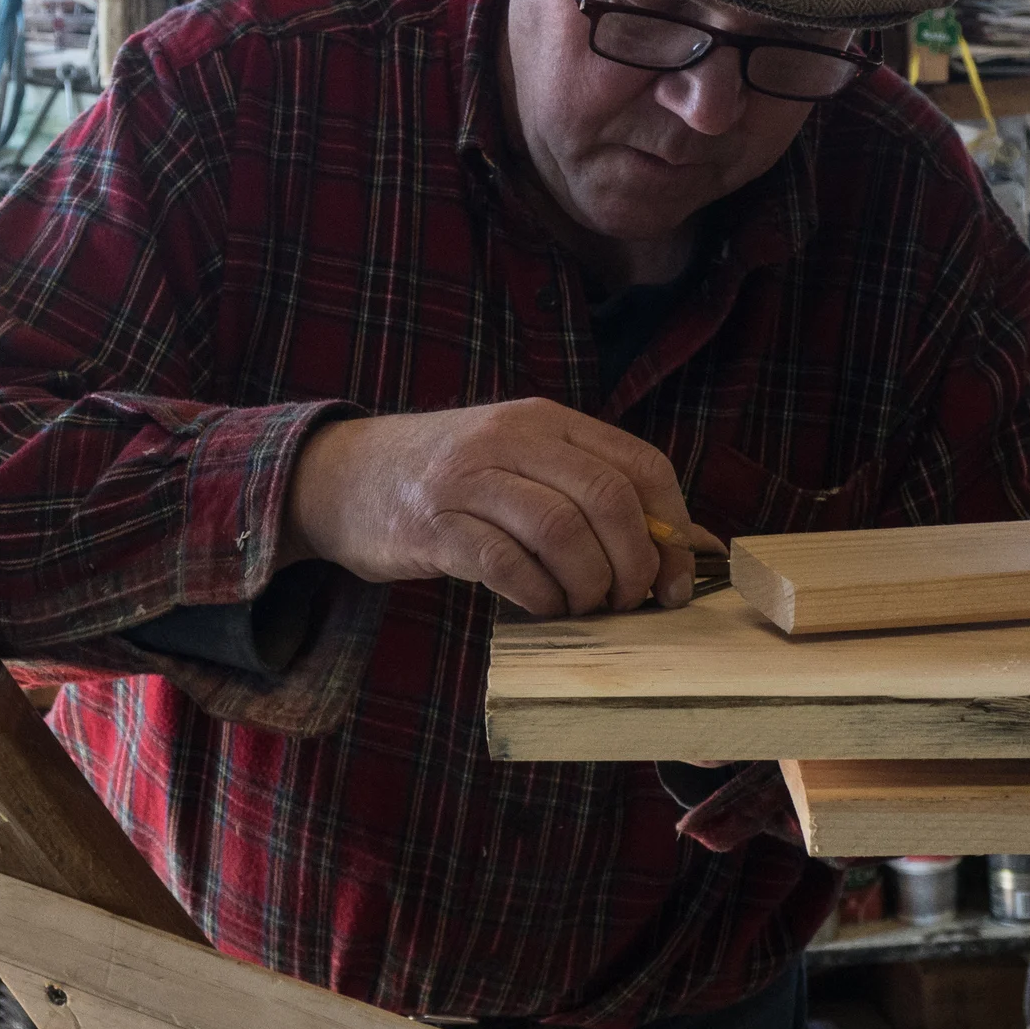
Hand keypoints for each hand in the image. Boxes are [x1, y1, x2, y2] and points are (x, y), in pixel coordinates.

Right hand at [281, 397, 724, 617]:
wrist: (342, 474)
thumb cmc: (448, 481)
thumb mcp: (519, 463)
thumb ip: (588, 490)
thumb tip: (687, 545)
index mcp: (544, 420)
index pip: (639, 464)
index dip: (672, 526)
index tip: (673, 578)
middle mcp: (510, 439)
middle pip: (607, 499)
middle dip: (634, 564)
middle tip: (627, 602)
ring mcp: (467, 478)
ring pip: (562, 532)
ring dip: (588, 586)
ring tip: (581, 607)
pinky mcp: (431, 524)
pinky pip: (506, 565)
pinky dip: (537, 596)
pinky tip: (539, 607)